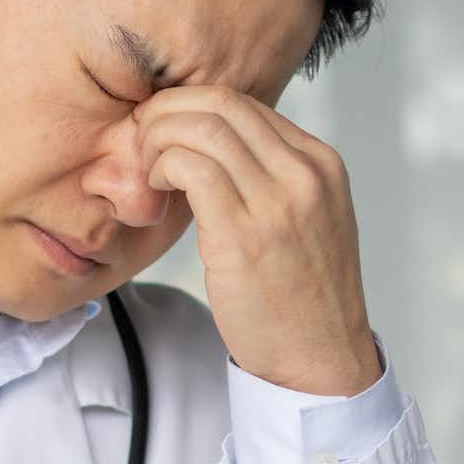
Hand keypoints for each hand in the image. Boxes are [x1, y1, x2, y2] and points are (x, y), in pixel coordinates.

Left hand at [135, 87, 381, 395]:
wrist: (321, 360)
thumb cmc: (303, 299)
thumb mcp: (307, 221)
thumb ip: (273, 179)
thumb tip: (215, 150)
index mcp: (321, 163)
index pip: (245, 104)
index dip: (192, 107)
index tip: (164, 131)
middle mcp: (305, 173)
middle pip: (221, 103)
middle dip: (168, 111)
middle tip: (142, 139)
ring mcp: (278, 200)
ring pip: (202, 127)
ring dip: (158, 139)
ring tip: (147, 169)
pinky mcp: (245, 233)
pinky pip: (190, 167)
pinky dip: (161, 167)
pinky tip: (156, 191)